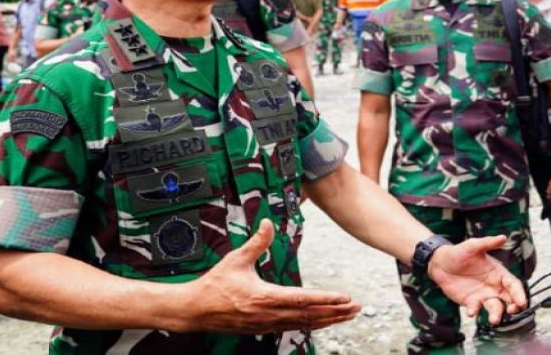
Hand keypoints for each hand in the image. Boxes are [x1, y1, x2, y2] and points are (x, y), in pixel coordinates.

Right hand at [179, 220, 359, 332]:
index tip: (344, 298)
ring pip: (303, 324)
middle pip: (309, 315)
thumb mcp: (236, 259)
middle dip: (335, 312)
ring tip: (346, 316)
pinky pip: (292, 328)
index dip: (326, 299)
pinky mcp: (263, 328)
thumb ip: (256, 242)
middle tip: (355, 308)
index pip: (302, 299)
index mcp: (264, 297)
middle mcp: (268, 314)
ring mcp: (266, 324)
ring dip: (327, 320)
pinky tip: (321, 321)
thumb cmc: (214, 285)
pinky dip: (310, 324)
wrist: (195, 310)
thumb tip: (268, 223)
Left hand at [426, 235, 528, 324]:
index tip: (521, 302)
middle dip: (513, 307)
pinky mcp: (471, 302)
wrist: (440, 263)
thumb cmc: (459, 252)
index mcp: (498, 273)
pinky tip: (471, 311)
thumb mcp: (473, 246)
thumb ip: (488, 243)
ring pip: (495, 308)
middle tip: (512, 311)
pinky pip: (476, 310)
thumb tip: (503, 237)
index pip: (513, 284)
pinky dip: (475, 312)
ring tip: (493, 320)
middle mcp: (493, 286)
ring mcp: (483, 296)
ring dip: (496, 315)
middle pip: (509, 299)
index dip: (519, 293)